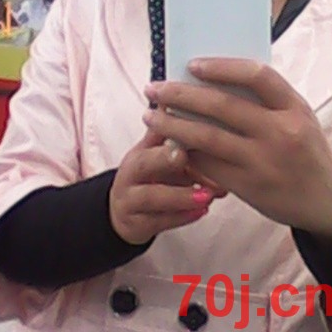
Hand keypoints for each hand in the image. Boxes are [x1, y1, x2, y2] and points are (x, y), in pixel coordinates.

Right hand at [109, 127, 223, 244]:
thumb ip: (175, 135)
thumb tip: (197, 106)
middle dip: (164, 158)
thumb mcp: (156, 155)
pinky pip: (159, 222)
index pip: (152, 135)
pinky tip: (203, 211)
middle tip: (186, 156)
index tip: (190, 127)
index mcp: (140, 151)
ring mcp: (130, 201)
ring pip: (152, 197)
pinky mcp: (137, 225)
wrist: (124, 214)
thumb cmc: (149, 178)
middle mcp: (130, 174)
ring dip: (182, 195)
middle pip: (143, 163)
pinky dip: (183, 217)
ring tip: (208, 195)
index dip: (168, 129)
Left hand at [143, 60, 331, 239]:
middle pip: (222, 106)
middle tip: (154, 88)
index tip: (192, 65)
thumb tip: (214, 80)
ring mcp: (264, 162)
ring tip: (151, 116)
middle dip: (181, 95)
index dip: (221, 67)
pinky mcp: (249, 187)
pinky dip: (185, 153)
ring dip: (173, 125)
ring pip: (208, 138)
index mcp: (295, 108)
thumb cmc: (308, 151)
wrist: (328, 200)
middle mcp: (281, 133)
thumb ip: (267, 101)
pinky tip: (169, 144)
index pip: (257, 76)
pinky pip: (208, 166)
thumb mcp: (300, 119)